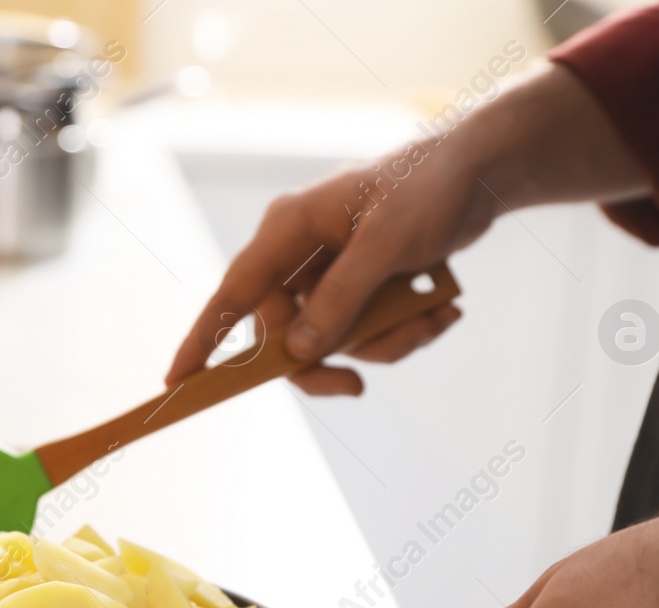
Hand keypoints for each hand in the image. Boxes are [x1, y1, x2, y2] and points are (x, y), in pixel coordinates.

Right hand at [167, 158, 478, 396]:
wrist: (482, 169)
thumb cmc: (429, 188)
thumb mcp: (386, 244)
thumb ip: (340, 299)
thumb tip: (297, 352)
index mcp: (288, 229)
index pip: (232, 293)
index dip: (202, 340)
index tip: (176, 381)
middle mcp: (300, 252)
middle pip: (285, 333)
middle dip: (329, 358)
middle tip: (356, 386)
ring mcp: (330, 270)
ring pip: (333, 338)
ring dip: (386, 342)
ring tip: (435, 319)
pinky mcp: (361, 283)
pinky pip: (365, 330)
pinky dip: (404, 330)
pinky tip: (443, 309)